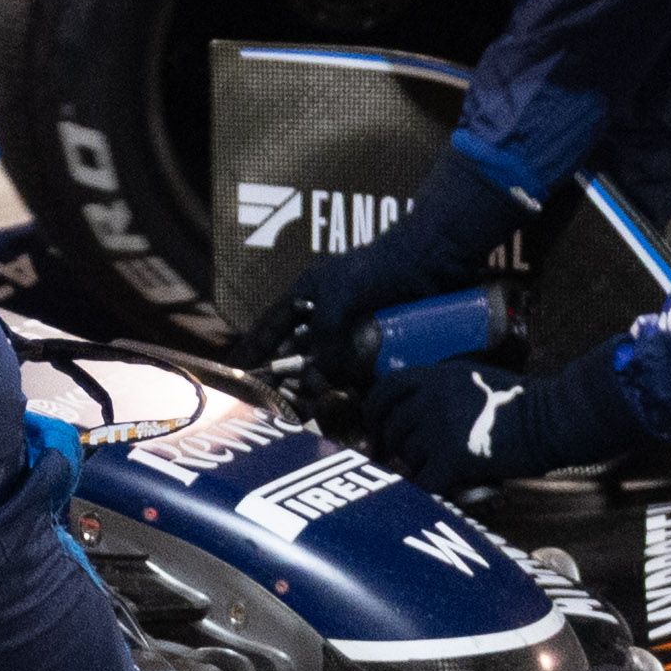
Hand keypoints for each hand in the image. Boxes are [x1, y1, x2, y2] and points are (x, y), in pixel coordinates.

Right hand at [266, 149, 533, 401]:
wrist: (433, 261)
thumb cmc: (378, 270)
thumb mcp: (338, 300)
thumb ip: (323, 340)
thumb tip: (316, 379)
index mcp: (309, 293)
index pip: (271, 326)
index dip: (253, 349)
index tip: (237, 373)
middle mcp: (328, 311)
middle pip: (299, 350)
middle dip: (288, 374)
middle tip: (277, 403)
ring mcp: (355, 326)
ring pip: (329, 363)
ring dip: (321, 384)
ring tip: (310, 409)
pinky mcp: (382, 340)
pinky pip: (360, 368)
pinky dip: (352, 384)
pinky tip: (346, 402)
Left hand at [365, 340, 599, 500]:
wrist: (555, 418)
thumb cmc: (523, 402)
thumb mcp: (475, 378)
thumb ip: (441, 389)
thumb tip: (412, 410)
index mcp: (436, 376)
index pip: (384, 391)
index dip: (374, 413)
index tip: (377, 430)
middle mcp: (432, 399)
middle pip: (393, 428)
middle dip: (396, 447)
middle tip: (407, 460)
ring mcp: (440, 428)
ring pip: (407, 456)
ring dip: (419, 466)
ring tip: (443, 468)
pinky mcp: (453, 458)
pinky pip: (423, 482)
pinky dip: (428, 490)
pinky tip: (442, 490)